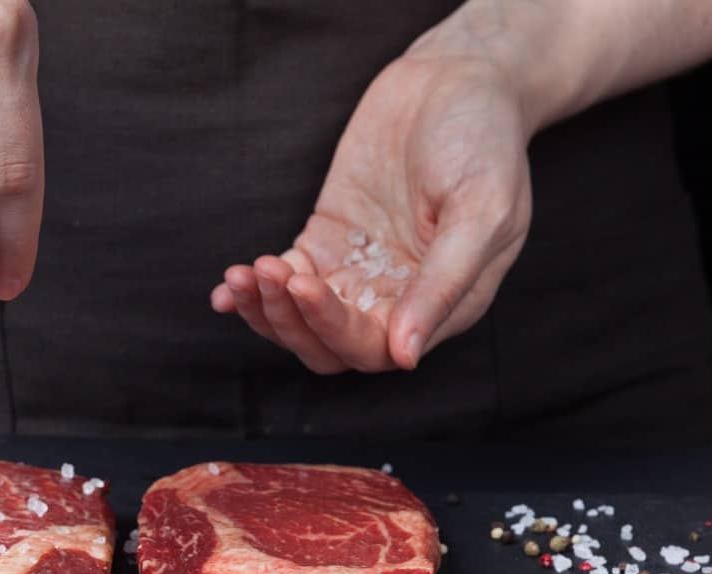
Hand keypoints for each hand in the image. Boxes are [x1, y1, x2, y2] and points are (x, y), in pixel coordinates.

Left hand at [211, 51, 531, 371]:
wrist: (457, 79)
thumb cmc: (485, 142)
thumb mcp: (481, 212)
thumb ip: (443, 285)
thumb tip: (405, 356)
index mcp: (441, 306)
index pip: (375, 349)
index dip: (333, 328)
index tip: (305, 284)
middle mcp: (396, 300)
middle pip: (329, 346)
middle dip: (291, 321)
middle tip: (268, 276)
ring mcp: (357, 271)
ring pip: (301, 321)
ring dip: (266, 310)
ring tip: (243, 275)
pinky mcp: (326, 242)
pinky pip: (285, 282)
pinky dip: (254, 293)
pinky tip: (226, 288)